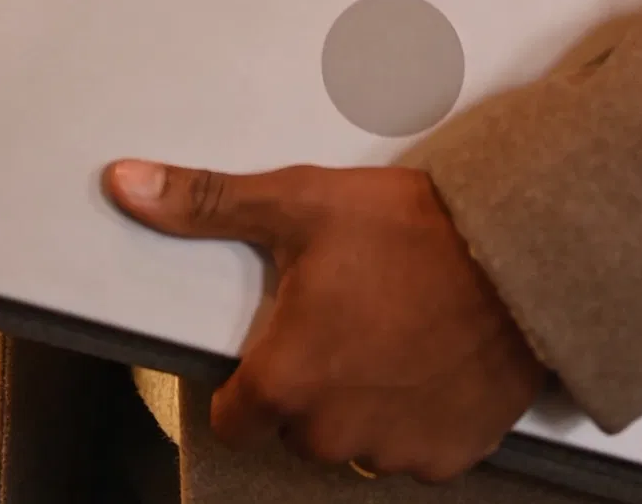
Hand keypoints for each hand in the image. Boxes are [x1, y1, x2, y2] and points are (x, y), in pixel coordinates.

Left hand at [105, 158, 543, 482]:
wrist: (516, 254)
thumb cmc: (406, 230)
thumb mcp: (296, 203)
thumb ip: (204, 204)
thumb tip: (125, 184)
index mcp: (285, 381)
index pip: (234, 419)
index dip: (247, 383)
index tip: (276, 342)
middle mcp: (331, 432)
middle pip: (296, 427)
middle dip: (311, 384)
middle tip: (344, 317)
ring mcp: (393, 451)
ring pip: (354, 438)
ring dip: (363, 400)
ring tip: (392, 330)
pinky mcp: (448, 457)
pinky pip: (413, 448)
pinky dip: (416, 414)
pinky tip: (430, 358)